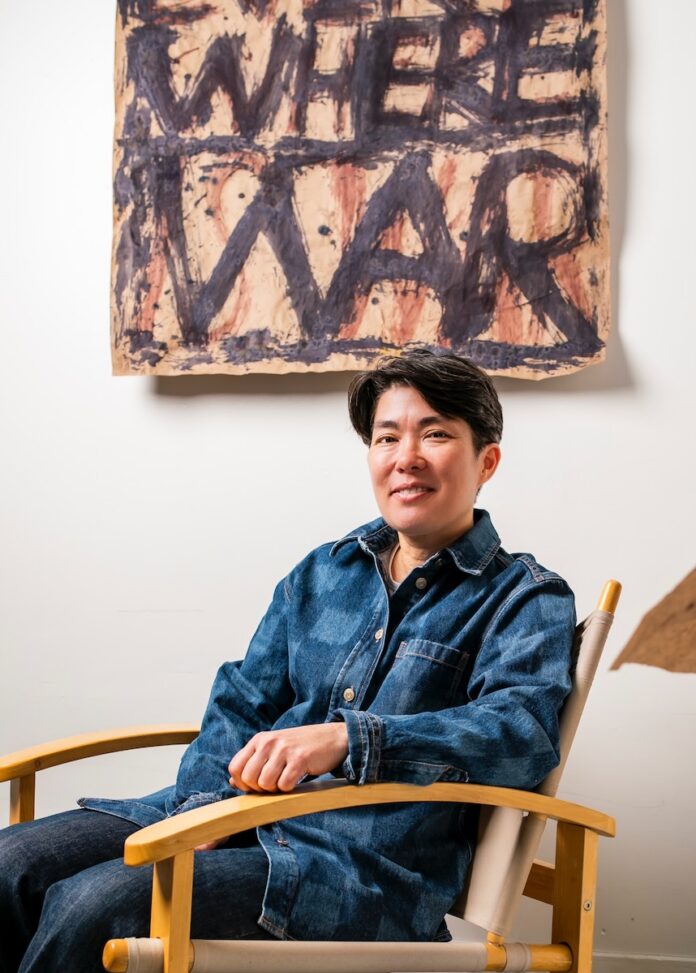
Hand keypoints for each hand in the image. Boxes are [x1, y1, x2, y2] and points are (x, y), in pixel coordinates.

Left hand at [228, 722, 348, 792]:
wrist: (332, 737)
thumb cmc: (300, 747)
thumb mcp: (274, 749)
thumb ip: (253, 763)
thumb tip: (233, 782)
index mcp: (259, 739)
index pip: (235, 767)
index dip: (242, 783)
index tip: (255, 786)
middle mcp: (269, 742)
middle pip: (248, 778)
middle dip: (259, 789)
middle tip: (273, 785)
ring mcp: (284, 749)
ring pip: (265, 783)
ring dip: (275, 789)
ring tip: (285, 781)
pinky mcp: (300, 759)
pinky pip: (284, 784)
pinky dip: (289, 788)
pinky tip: (296, 779)